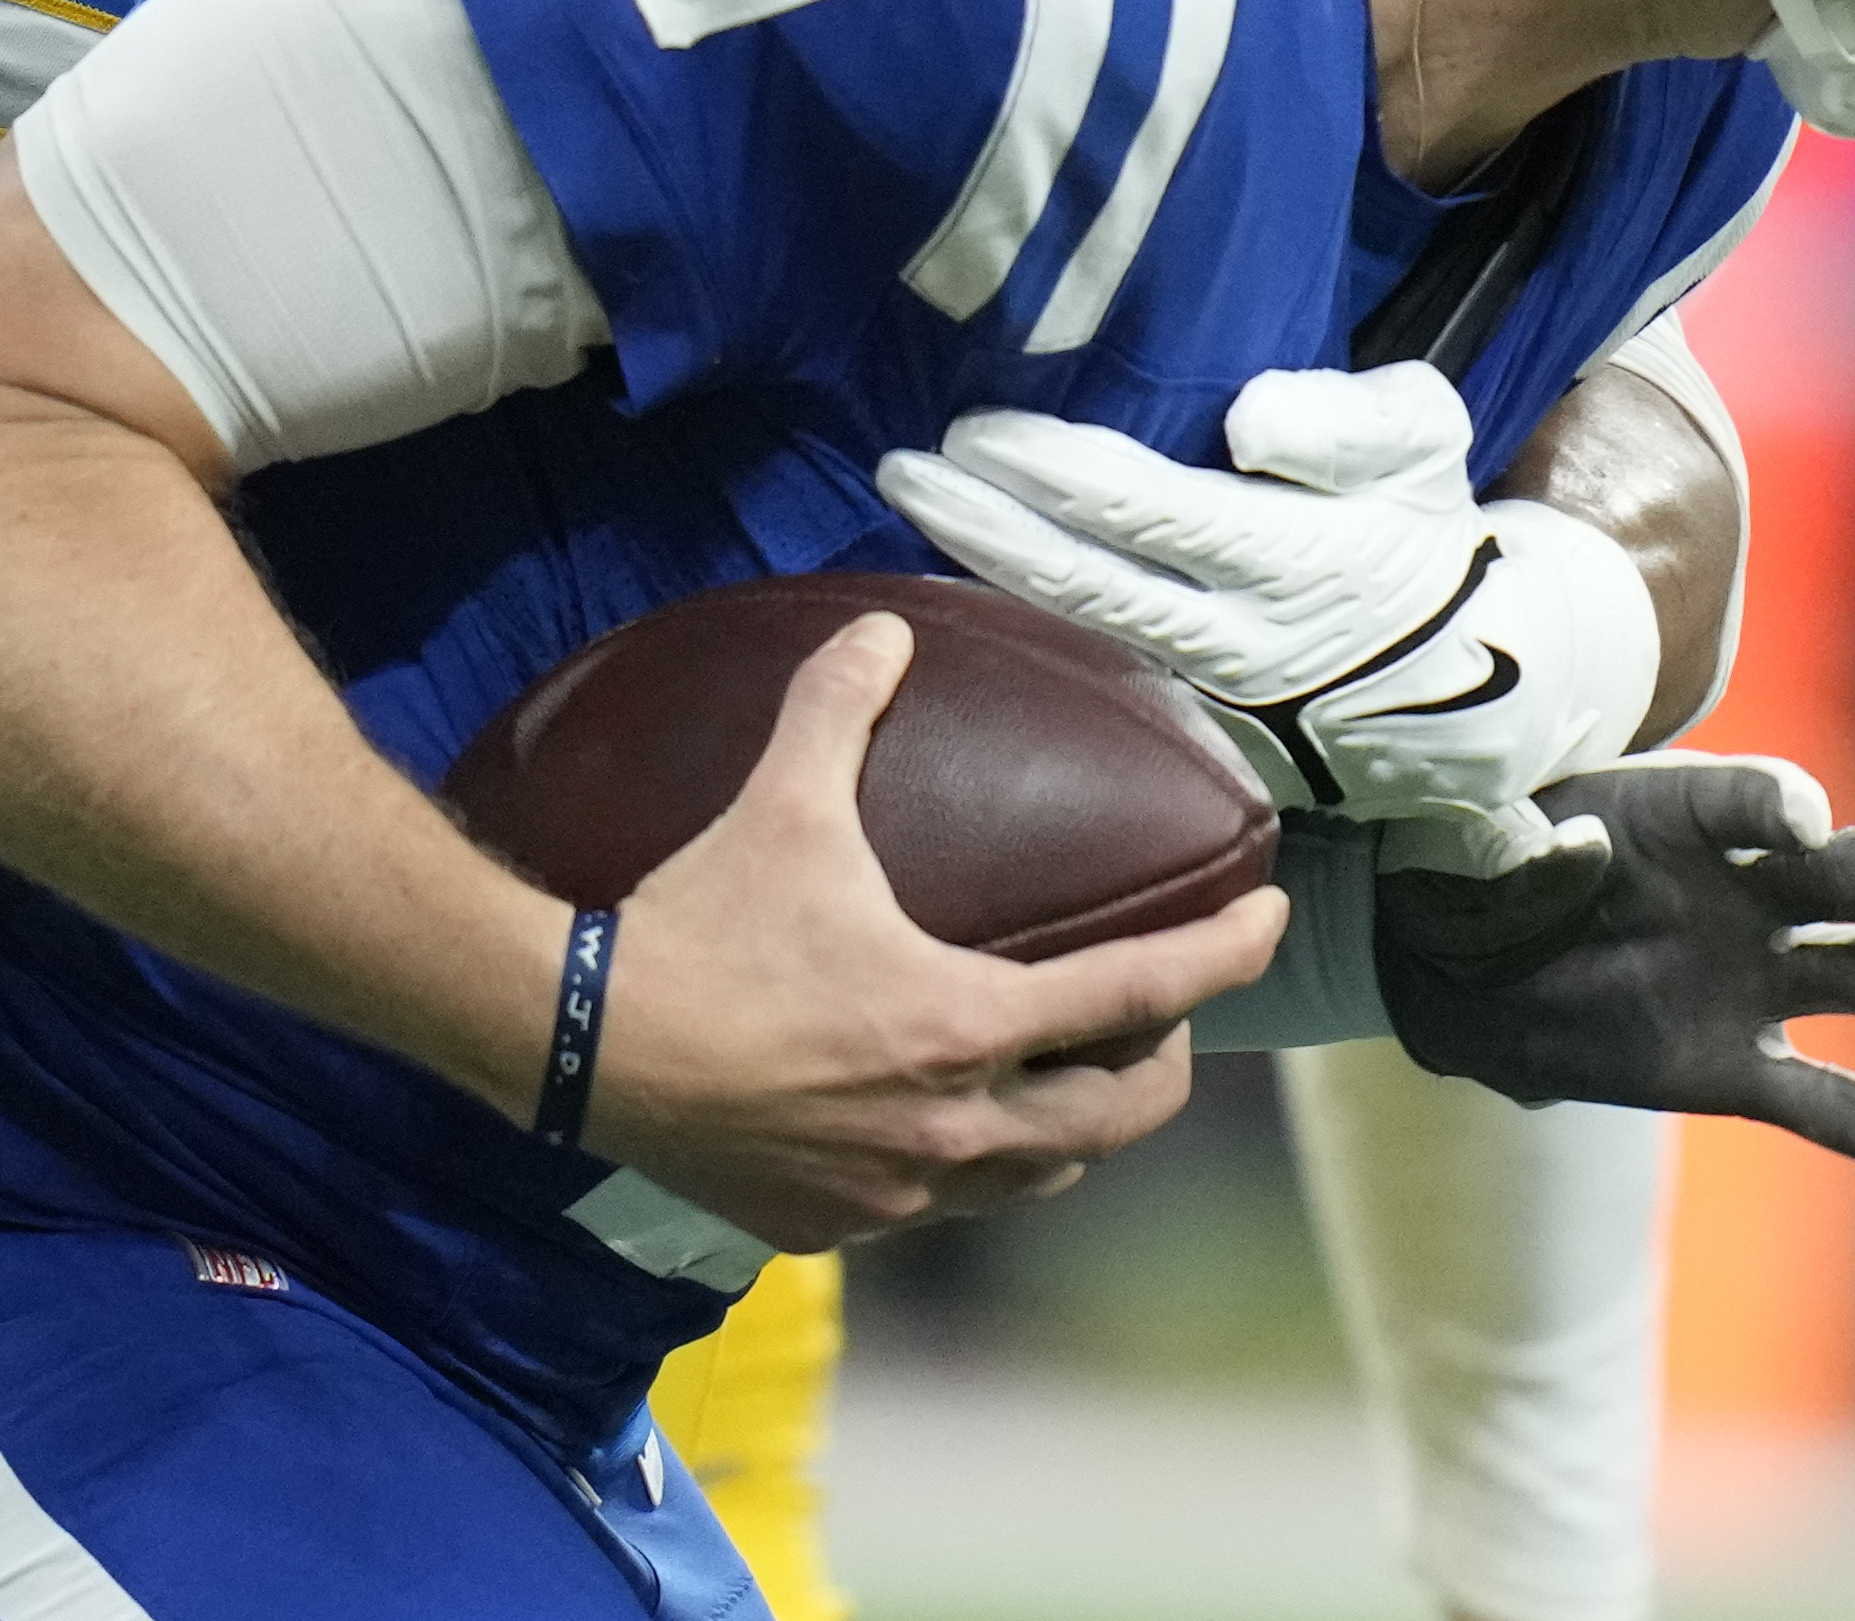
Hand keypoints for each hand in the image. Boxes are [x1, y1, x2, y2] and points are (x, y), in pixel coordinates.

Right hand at [581, 612, 1287, 1250]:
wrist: (584, 1045)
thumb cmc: (696, 923)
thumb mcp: (780, 800)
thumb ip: (841, 706)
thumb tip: (885, 626)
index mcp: (962, 1024)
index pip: (1138, 994)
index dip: (1223, 955)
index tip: (1271, 921)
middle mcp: (952, 1126)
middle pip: (1119, 1117)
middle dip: (1165, 1068)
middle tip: (1166, 1021)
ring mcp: (897, 1192)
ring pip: (1038, 1177)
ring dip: (1074, 1129)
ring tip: (1070, 1077)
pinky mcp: (836, 1229)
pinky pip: (942, 1207)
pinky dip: (971, 1168)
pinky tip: (946, 1127)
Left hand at [876, 364, 1657, 875]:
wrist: (1478, 673)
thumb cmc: (1428, 529)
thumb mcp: (1420, 442)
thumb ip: (1341, 421)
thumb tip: (1246, 420)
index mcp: (1289, 559)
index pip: (1145, 511)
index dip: (1053, 472)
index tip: (975, 431)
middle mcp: (1241, 638)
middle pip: (1086, 581)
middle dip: (984, 525)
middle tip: (899, 471)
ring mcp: (1216, 697)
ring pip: (1081, 634)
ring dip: (992, 574)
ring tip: (914, 516)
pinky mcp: (1204, 731)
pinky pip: (1102, 671)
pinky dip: (1035, 627)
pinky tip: (974, 589)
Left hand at [1373, 757, 1854, 1184]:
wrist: (1440, 954)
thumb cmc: (1461, 869)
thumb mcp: (1466, 846)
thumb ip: (1516, 850)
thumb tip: (1573, 855)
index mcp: (1672, 811)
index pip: (1739, 799)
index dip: (1769, 803)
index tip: (1797, 819)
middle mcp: (1733, 887)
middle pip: (1851, 877)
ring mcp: (1741, 976)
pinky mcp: (1726, 1066)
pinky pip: (1824, 1104)